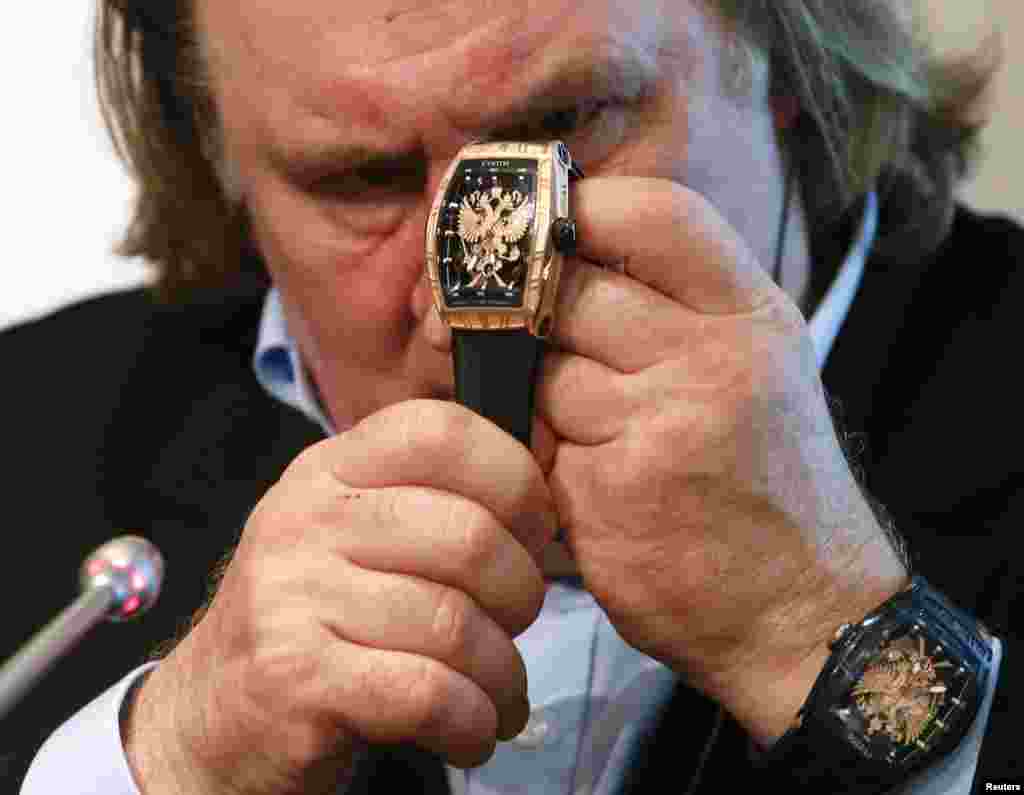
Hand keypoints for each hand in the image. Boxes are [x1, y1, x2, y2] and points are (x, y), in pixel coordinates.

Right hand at [123, 400, 557, 793]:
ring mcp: (294, 594)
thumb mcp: (350, 533)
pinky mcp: (296, 676)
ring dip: (501, 674)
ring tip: (499, 693)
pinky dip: (471, 720)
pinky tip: (472, 731)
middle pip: (469, 535)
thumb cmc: (313, 618)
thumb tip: (543, 506)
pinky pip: (428, 692)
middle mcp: (307, 519)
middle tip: (516, 624)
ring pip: (455, 624)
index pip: (441, 431)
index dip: (513, 478)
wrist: (212, 713)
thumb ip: (427, 501)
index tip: (533, 530)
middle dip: (522, 593)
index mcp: (331, 470)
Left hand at [535, 177, 908, 743]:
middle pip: (571, 290)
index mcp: (753, 316)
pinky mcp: (608, 489)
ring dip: (537, 394)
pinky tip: (583, 479)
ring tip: (583, 429)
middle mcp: (713, 358)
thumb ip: (676, 306)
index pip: (655, 212)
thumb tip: (563, 250)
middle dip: (532, 309)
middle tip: (516, 327)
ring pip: (542, 369)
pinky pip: (535, 439)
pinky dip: (540, 452)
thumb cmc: (767, 483)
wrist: (802, 614)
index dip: (582, 207)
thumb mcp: (756, 368)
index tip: (544, 227)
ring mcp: (659, 423)